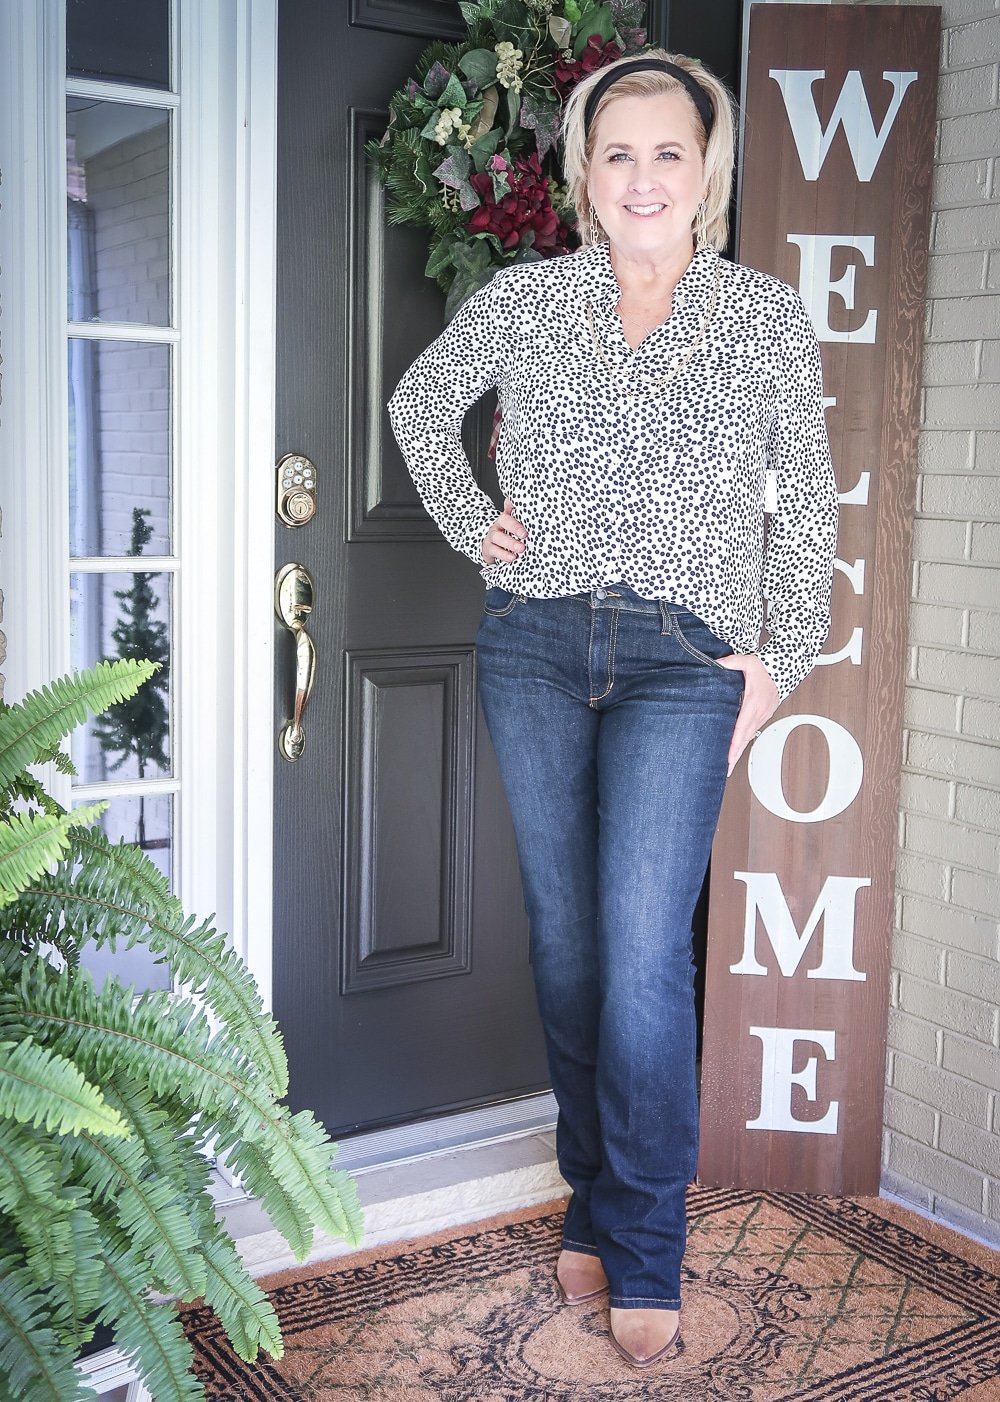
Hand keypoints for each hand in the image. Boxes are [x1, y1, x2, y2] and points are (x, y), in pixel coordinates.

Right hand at [482, 497, 526, 565]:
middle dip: (514, 531)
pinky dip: (504, 555)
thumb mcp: (511, 522)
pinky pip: (494, 552)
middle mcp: (496, 528)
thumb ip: (515, 512)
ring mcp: (491, 539)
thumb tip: (515, 500)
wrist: (489, 545)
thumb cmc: (505, 533)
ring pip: (497, 539)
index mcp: (503, 521)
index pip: (507, 519)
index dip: (515, 525)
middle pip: (503, 527)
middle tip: (524, 537)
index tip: (525, 532)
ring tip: (521, 549)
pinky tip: (512, 558)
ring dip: (510, 544)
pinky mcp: (488, 550)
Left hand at [716, 653, 779, 775]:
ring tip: (728, 765)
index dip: (734, 743)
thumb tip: (718, 663)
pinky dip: (743, 743)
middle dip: (735, 756)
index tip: (728, 756)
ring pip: (748, 738)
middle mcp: (758, 713)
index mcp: (753, 703)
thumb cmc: (765, 668)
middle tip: (726, 770)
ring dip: (739, 752)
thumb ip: (732, 662)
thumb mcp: (748, 661)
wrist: (784, 670)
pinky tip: (736, 750)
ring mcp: (762, 716)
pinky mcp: (762, 716)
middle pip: (745, 739)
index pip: (741, 727)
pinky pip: (751, 733)